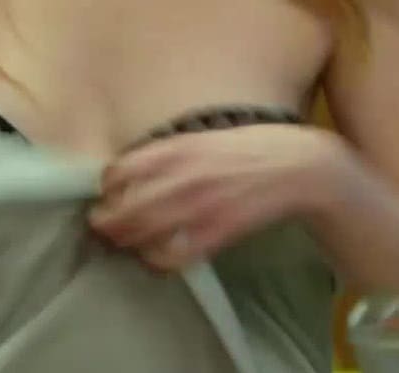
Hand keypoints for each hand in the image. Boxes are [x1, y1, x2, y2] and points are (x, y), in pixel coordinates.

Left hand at [88, 124, 348, 271]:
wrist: (296, 165)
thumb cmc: (244, 148)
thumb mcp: (198, 137)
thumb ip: (165, 153)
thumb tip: (129, 170)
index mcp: (173, 148)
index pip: (117, 172)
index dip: (106, 189)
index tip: (106, 196)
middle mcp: (180, 176)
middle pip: (121, 209)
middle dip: (104, 224)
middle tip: (102, 229)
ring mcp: (197, 206)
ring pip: (140, 234)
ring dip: (124, 243)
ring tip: (123, 245)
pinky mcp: (216, 232)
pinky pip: (170, 257)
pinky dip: (155, 262)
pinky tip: (155, 259)